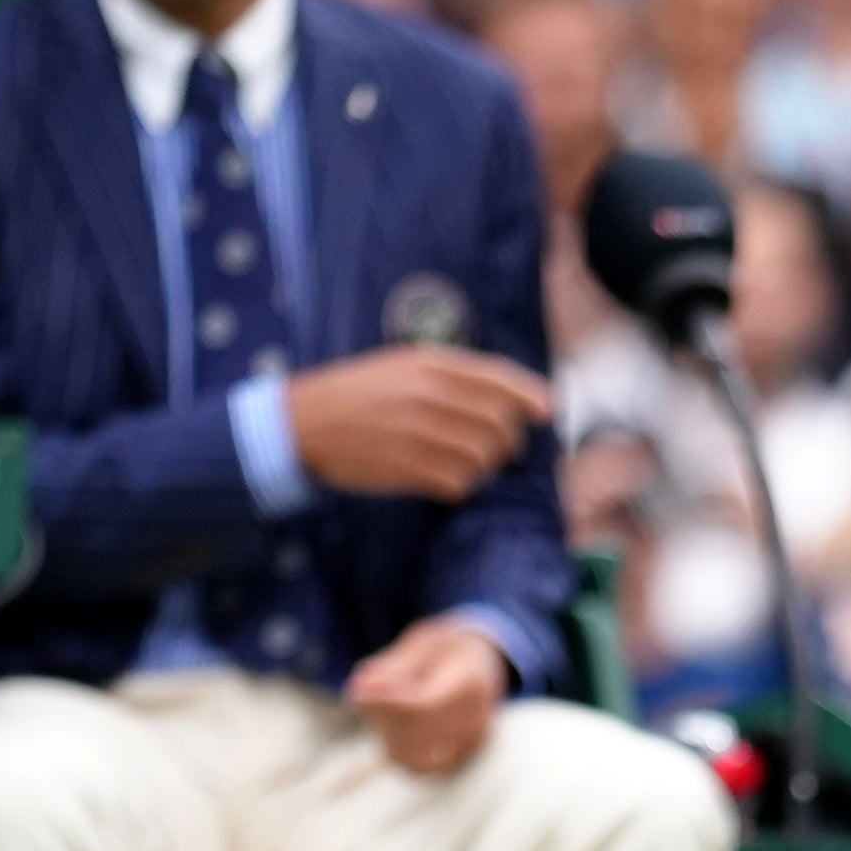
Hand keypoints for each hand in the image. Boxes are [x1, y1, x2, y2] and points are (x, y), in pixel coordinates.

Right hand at [279, 345, 547, 502]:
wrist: (302, 423)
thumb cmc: (359, 394)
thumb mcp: (402, 366)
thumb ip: (455, 377)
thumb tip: (515, 400)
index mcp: (428, 365)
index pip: (498, 379)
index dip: (531, 397)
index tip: (548, 411)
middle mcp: (427, 395)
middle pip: (501, 425)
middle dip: (507, 440)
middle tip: (495, 446)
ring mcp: (418, 433)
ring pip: (485, 459)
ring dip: (483, 466)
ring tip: (460, 459)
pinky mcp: (407, 469)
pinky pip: (460, 484)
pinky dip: (460, 485)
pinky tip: (441, 475)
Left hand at [339, 620, 509, 778]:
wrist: (481, 663)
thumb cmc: (444, 651)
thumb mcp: (418, 646)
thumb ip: (390, 670)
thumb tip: (359, 690)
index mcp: (470, 682)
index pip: (421, 706)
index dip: (383, 703)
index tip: (356, 692)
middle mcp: (476, 719)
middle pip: (415, 734)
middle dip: (381, 716)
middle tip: (366, 693)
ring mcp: (471, 743)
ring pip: (415, 758)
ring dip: (387, 736)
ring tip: (381, 709)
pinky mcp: (461, 758)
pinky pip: (420, 766)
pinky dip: (397, 748)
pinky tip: (391, 726)